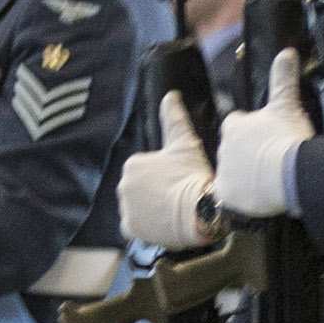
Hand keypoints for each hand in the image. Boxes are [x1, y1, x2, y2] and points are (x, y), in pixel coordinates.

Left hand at [118, 96, 218, 251]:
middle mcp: (123, 186)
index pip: (145, 170)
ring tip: (172, 208)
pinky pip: (135, 225)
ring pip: (137, 207)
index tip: (178, 179)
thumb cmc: (193, 175)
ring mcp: (125, 208)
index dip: (163, 175)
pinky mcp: (130, 228)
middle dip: (155, 191)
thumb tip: (170, 95)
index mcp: (132, 165)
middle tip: (177, 194)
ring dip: (150, 208)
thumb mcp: (185, 143)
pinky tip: (163, 222)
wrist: (200, 210)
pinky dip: (146, 226)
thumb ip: (174, 118)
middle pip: (139, 189)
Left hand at [213, 51, 311, 220]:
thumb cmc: (288, 138)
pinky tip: (255, 199)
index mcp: (234, 125)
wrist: (287, 175)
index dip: (250, 131)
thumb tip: (287, 52)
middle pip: (231, 150)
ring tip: (265, 182)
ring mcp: (224, 172)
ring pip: (231, 174)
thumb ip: (283, 79)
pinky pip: (230, 197)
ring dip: (243, 176)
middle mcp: (223, 147)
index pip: (236, 125)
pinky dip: (240, 198)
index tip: (264, 137)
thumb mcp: (287, 106)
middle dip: (245, 155)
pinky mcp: (226, 195)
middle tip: (267, 160)